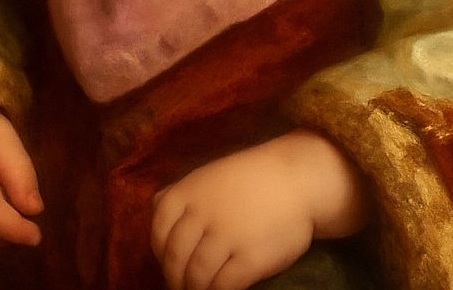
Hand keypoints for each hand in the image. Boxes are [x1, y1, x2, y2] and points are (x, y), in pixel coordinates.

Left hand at [151, 130, 369, 289]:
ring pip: (196, 278)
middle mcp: (203, 214)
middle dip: (175, 278)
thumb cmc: (254, 178)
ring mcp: (226, 237)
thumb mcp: (212, 174)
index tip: (169, 262)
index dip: (160, 252)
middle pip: (175, 259)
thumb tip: (153, 207)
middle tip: (182, 286)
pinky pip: (222, 287)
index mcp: (190, 191)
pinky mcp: (249, 258)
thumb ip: (183, 191)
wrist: (299, 178)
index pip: (158, 231)